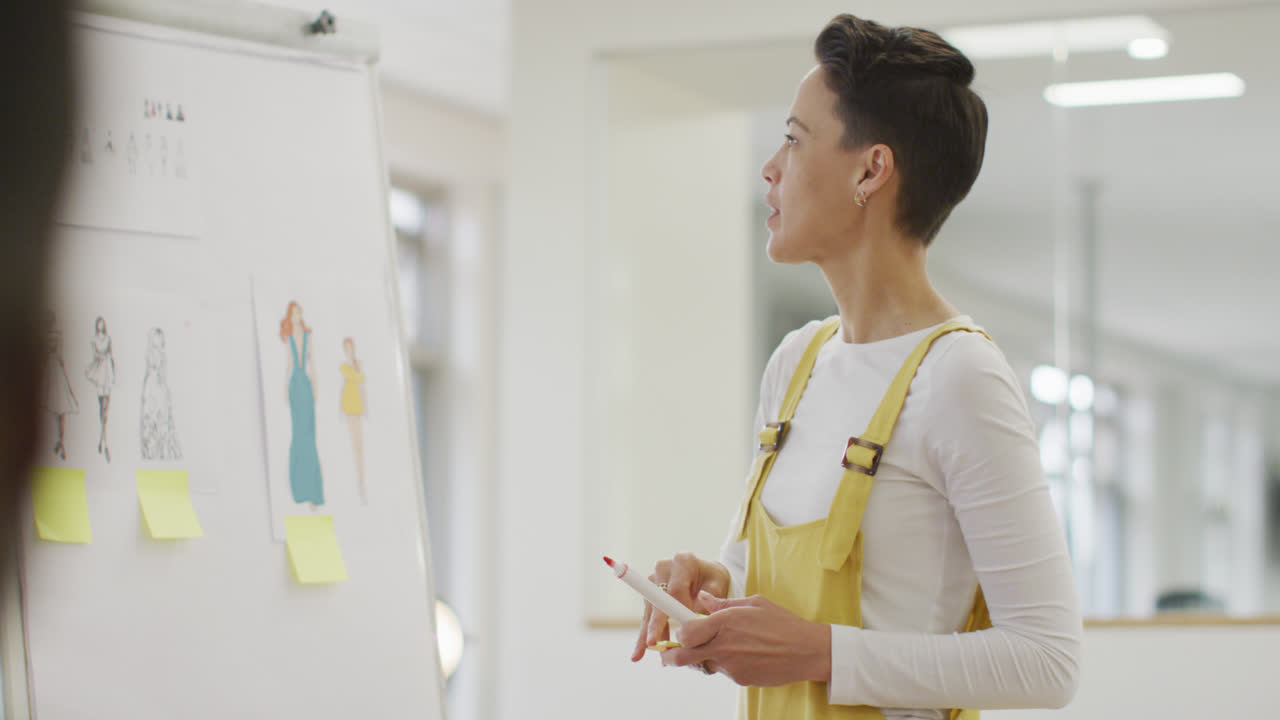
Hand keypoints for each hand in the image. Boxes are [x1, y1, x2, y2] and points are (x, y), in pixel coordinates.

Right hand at [630, 553, 730, 662]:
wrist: (705, 574)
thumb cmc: (713, 579)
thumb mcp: (718, 585)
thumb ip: (710, 599)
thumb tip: (695, 619)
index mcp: (682, 563)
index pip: (676, 589)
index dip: (673, 610)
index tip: (675, 629)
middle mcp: (663, 569)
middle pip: (658, 600)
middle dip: (654, 625)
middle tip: (653, 643)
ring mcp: (653, 582)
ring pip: (650, 611)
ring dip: (646, 634)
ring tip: (640, 655)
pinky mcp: (650, 595)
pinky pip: (647, 617)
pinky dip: (644, 635)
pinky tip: (639, 652)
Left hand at [660, 592, 831, 686]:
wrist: (807, 651)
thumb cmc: (782, 623)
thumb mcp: (754, 604)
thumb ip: (723, 604)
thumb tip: (702, 598)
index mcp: (725, 621)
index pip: (685, 632)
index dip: (679, 632)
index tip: (678, 630)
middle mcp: (723, 645)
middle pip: (682, 657)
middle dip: (670, 657)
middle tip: (669, 654)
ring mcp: (731, 665)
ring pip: (704, 664)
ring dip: (706, 657)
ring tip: (729, 646)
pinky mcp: (739, 679)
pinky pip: (724, 671)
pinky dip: (727, 664)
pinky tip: (745, 654)